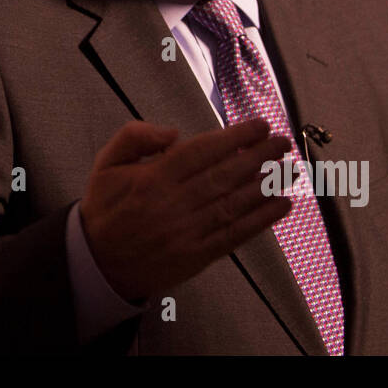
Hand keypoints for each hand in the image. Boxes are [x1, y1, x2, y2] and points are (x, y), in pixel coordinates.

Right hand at [78, 118, 292, 301]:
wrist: (98, 261)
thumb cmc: (106, 208)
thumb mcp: (107, 163)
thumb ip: (134, 137)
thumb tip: (173, 133)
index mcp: (153, 178)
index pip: (203, 151)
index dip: (235, 137)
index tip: (259, 126)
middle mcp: (174, 204)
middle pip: (225, 174)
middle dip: (259, 156)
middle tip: (283, 142)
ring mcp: (188, 232)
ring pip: (234, 203)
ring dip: (267, 184)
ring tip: (289, 168)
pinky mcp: (197, 255)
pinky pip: (234, 235)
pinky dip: (261, 220)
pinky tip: (281, 205)